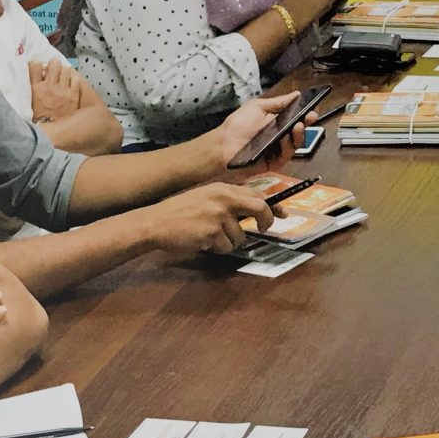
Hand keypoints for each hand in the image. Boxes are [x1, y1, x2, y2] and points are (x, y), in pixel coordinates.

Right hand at [28, 58, 84, 122]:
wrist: (51, 134)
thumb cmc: (38, 120)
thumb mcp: (27, 104)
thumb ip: (28, 91)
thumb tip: (28, 80)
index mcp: (35, 89)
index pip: (35, 66)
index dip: (37, 64)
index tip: (39, 67)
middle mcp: (49, 87)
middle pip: (54, 64)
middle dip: (54, 64)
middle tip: (54, 69)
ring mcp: (62, 90)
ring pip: (66, 69)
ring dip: (64, 72)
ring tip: (63, 77)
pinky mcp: (73, 95)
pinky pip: (76, 79)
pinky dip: (74, 80)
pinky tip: (70, 84)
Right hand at [142, 182, 274, 262]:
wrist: (156, 222)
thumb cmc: (179, 211)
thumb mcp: (205, 197)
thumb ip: (228, 202)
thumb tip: (251, 212)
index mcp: (223, 189)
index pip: (256, 194)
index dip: (272, 206)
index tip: (282, 214)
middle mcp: (224, 199)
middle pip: (259, 209)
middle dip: (265, 221)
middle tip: (264, 229)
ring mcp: (219, 216)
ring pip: (240, 236)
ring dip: (229, 241)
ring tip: (209, 235)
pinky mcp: (212, 233)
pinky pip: (226, 247)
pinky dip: (217, 248)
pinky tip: (202, 241)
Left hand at [203, 91, 306, 169]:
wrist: (223, 146)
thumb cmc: (238, 125)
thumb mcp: (257, 107)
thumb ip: (278, 102)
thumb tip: (297, 94)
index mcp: (277, 122)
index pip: (296, 117)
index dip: (305, 113)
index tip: (313, 107)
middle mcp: (280, 135)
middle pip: (299, 130)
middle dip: (307, 123)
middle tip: (311, 116)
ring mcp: (278, 150)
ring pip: (296, 143)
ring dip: (299, 134)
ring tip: (298, 126)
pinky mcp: (275, 162)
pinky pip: (286, 155)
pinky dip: (288, 146)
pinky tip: (286, 138)